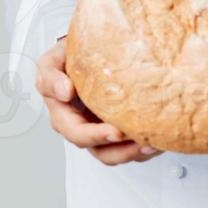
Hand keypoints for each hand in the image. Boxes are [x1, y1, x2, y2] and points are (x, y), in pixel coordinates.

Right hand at [35, 37, 163, 165]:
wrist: (87, 53)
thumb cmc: (68, 58)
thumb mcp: (52, 61)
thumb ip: (50, 75)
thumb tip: (64, 91)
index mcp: (63, 114)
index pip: (75, 132)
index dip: (95, 135)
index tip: (116, 132)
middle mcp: (81, 127)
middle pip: (98, 149)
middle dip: (120, 149)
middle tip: (139, 140)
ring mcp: (99, 131)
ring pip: (115, 154)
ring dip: (134, 152)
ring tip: (153, 144)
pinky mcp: (116, 131)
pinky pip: (128, 148)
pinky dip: (143, 148)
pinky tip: (157, 140)